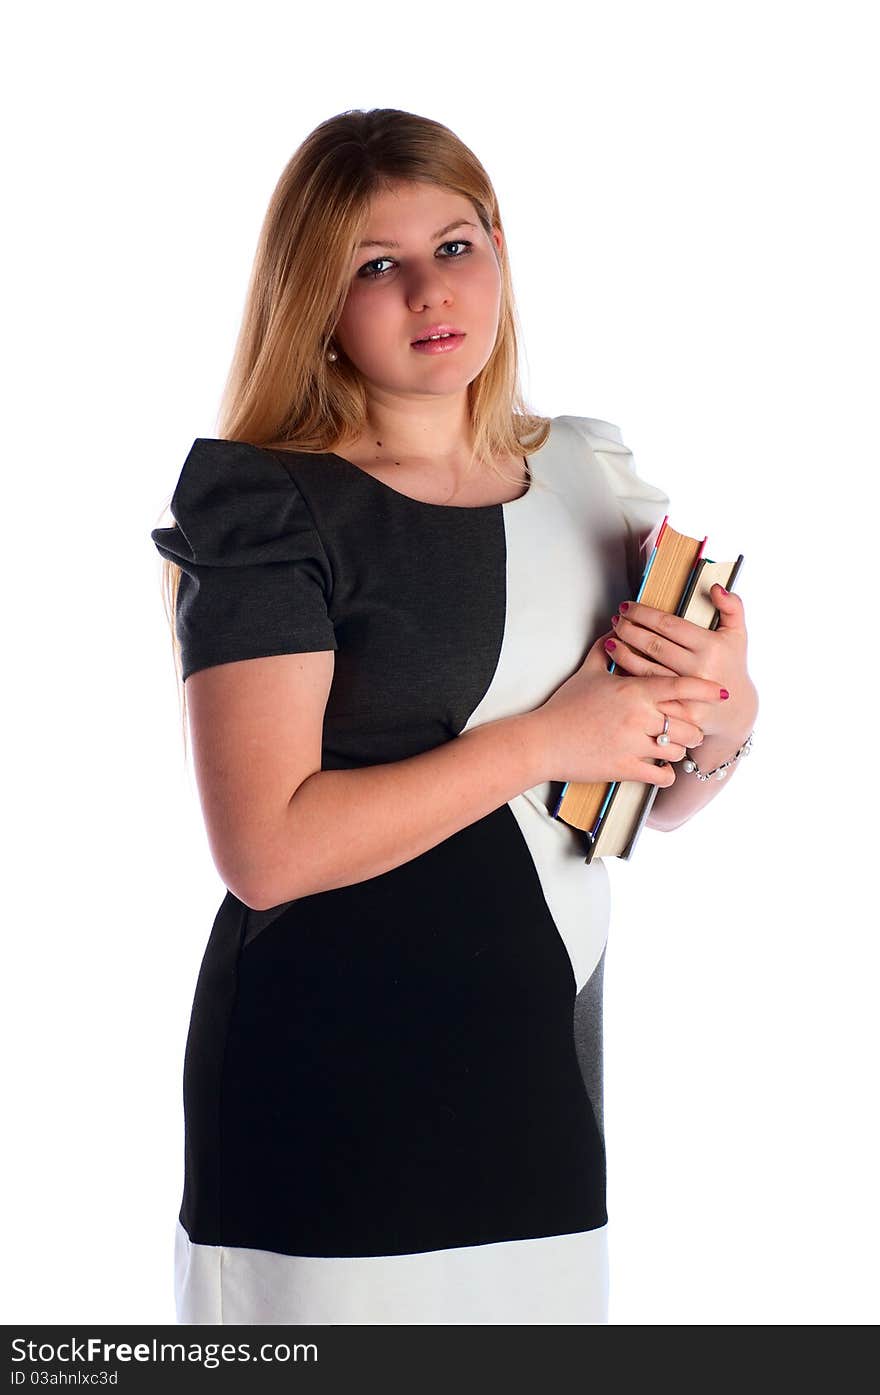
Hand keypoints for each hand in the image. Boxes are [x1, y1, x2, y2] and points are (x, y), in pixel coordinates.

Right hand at [528, 628, 730, 786]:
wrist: (544, 741)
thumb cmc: (564, 707)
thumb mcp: (587, 674)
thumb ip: (604, 650)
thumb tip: (614, 631)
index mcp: (633, 691)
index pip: (680, 687)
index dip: (704, 690)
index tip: (721, 692)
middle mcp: (639, 717)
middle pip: (686, 723)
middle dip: (692, 727)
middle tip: (691, 728)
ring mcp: (633, 745)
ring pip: (677, 750)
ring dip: (679, 750)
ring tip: (671, 747)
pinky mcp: (626, 769)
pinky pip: (661, 775)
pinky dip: (666, 774)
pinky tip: (662, 770)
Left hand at [606, 584, 758, 745]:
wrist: (735, 709)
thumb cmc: (731, 665)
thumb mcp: (737, 633)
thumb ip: (732, 606)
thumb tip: (715, 587)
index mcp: (711, 647)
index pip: (669, 624)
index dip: (643, 614)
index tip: (627, 606)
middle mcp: (699, 670)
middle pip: (653, 645)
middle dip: (629, 630)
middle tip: (616, 621)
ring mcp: (688, 693)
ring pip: (645, 669)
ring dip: (623, 653)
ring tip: (611, 640)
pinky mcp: (678, 711)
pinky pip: (647, 692)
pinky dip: (629, 677)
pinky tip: (617, 666)